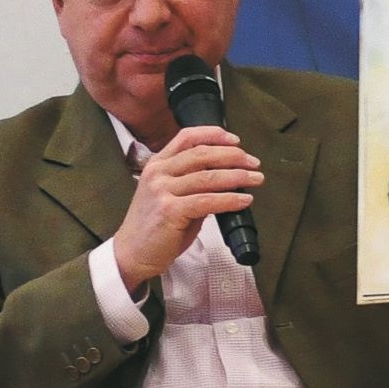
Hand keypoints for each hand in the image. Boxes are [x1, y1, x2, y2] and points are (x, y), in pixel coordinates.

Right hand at [117, 123, 263, 285]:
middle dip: (233, 156)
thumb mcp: (169, 196)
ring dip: (238, 177)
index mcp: (157, 164)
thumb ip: (193, 185)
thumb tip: (225, 179)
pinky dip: (230, 199)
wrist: (132, 253)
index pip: (186, 137)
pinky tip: (244, 200)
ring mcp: (162, 191)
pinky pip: (208, 201)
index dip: (214, 135)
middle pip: (202, 154)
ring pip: (208, 177)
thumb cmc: (154, 227)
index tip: (235, 140)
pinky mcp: (170, 211)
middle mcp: (158, 173)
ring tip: (256, 179)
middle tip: (253, 163)